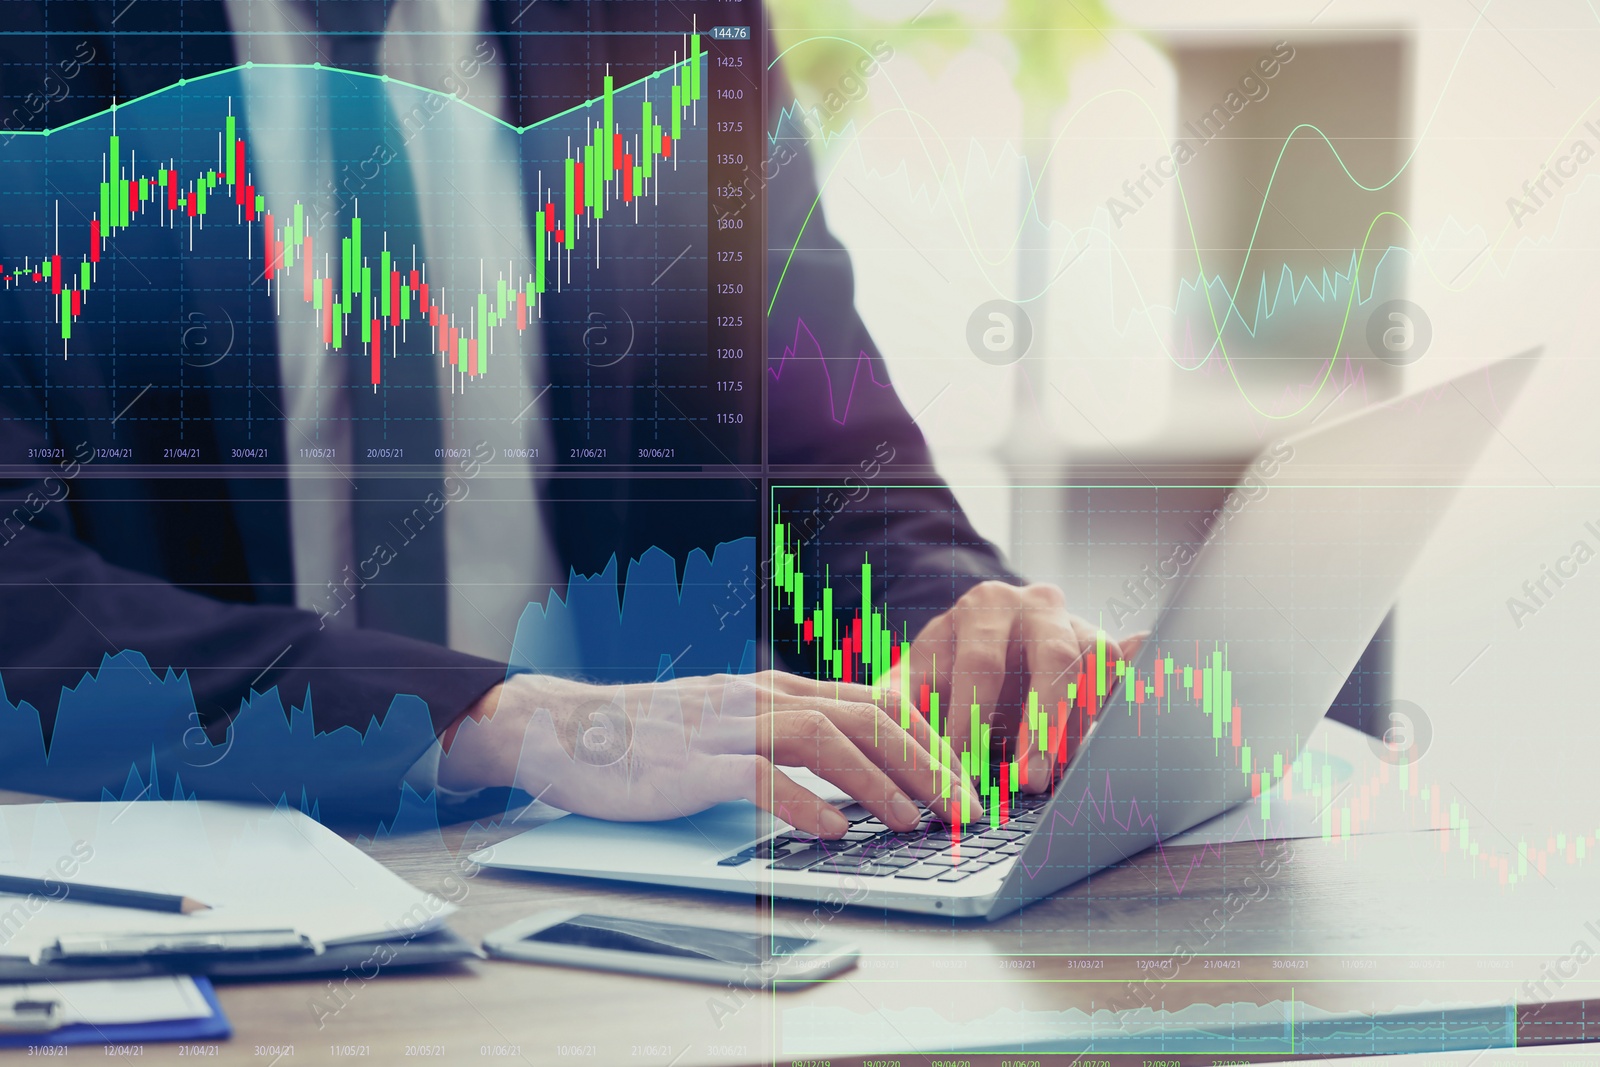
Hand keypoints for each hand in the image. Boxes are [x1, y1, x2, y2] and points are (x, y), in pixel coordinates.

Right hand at [436, 671, 982, 838]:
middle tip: (963, 806)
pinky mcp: (695, 761)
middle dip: (925, 762)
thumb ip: (789, 731)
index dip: (928, 739)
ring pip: (824, 740)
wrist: (570, 729)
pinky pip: (760, 777)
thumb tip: (854, 763)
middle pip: (864, 719)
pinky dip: (802, 804)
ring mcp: (728, 726)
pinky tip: (831, 832)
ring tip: (913, 821)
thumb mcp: (734, 720)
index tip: (965, 778)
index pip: (872, 704)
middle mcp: (761, 698)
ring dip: (878, 782)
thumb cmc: (655, 735)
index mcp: (777, 689)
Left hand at [888, 581, 1144, 792]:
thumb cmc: (947, 668)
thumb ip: (897, 700)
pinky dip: (1120, 699)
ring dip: (1078, 727)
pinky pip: (1121, 674)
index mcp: (982, 607)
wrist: (991, 638)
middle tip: (1029, 781)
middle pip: (1052, 661)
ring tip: (1057, 775)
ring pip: (1094, 669)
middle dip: (1042, 725)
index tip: (961, 772)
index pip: (981, 664)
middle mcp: (1036, 605)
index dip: (972, 720)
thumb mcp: (916, 676)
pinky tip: (1111, 733)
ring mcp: (1076, 623)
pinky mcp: (1104, 648)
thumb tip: (878, 730)